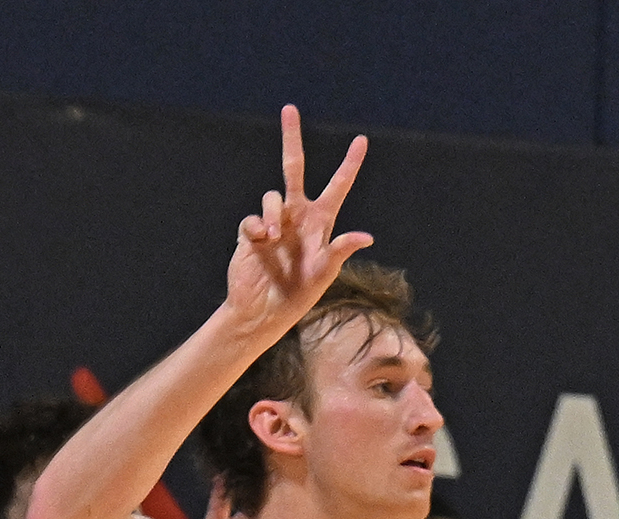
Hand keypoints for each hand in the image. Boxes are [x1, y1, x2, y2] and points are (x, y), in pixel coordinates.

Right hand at [222, 105, 373, 341]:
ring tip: (274, 238)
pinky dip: (257, 226)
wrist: (262, 310)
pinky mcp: (252, 231)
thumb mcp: (324, 274)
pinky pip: (252, 218)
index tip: (361, 141)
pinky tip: (260, 243)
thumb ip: (341, 250)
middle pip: (293, 168)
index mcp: (321, 222)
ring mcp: (274, 221)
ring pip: (272, 196)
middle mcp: (298, 215)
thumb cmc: (299, 296)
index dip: (350, 165)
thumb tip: (366, 237)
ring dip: (273, 213)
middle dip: (291, 139)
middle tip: (289, 109)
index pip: (338, 187)